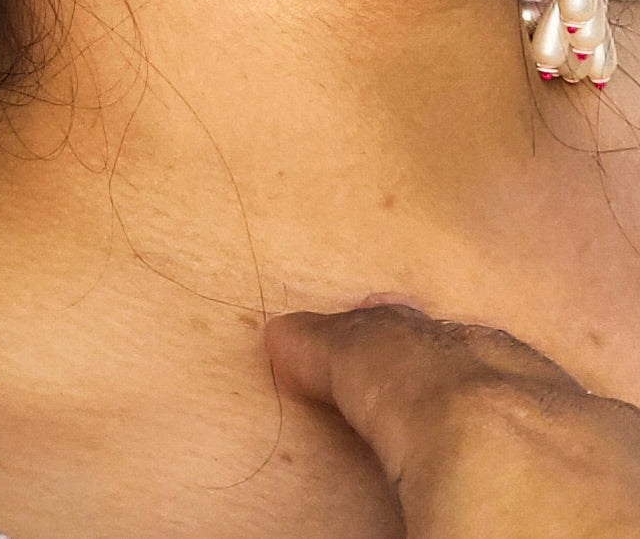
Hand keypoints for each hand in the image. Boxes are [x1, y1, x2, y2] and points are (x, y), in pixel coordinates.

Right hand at [263, 299, 639, 537]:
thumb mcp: (405, 538)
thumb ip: (341, 511)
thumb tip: (260, 515)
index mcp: (466, 427)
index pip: (370, 357)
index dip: (318, 348)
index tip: (286, 344)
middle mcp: (553, 418)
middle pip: (454, 349)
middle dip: (394, 345)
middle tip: (346, 345)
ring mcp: (621, 446)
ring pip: (534, 380)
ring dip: (472, 375)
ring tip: (435, 386)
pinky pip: (587, 424)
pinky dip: (540, 421)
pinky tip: (535, 452)